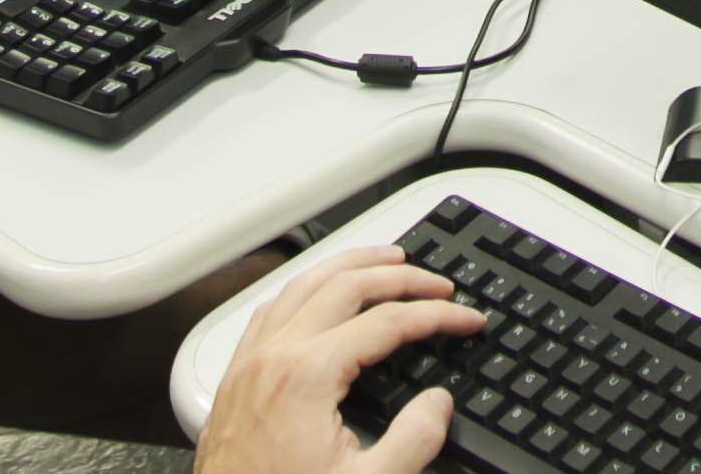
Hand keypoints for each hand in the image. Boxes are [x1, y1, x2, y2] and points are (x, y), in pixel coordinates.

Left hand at [191, 247, 480, 473]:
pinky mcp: (235, 379)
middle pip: (345, 285)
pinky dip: (306, 288)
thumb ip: (412, 439)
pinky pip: (271, 309)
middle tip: (437, 284)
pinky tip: (319, 293)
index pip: (387, 323)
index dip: (436, 316)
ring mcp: (249, 364)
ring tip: (386, 261)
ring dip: (350, 265)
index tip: (465, 319)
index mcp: (306, 376)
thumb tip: (437, 402)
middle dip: (400, 276)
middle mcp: (273, 357)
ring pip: (303, 284)